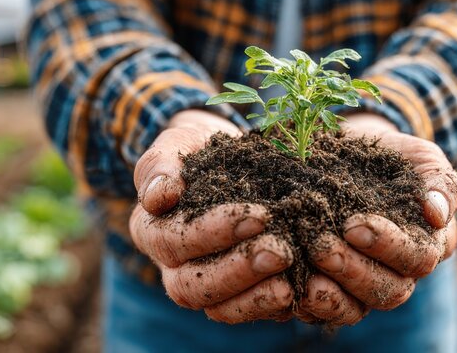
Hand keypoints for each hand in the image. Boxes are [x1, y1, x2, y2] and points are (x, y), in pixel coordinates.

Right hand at [129, 110, 294, 323]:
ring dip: (257, 296)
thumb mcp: (177, 145)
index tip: (258, 216)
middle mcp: (173, 267)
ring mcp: (205, 285)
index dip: (212, 233)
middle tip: (280, 253)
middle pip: (193, 286)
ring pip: (221, 308)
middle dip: (239, 270)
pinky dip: (277, 304)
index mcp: (151, 232)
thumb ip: (161, 166)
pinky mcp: (238, 294)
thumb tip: (160, 196)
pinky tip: (306, 291)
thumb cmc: (198, 150)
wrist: (228, 161)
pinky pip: (251, 311)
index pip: (173, 242)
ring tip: (293, 282)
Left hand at [298, 113, 456, 326]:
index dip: (387, 246)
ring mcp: (368, 284)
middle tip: (321, 247)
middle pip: (390, 290)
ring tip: (306, 273)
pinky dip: (311, 305)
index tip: (352, 225)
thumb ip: (440, 184)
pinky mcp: (336, 288)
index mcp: (428, 244)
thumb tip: (437, 214)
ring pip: (359, 307)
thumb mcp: (423, 160)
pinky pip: (328, 312)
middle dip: (354, 270)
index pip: (417, 258)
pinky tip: (293, 291)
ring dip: (332, 293)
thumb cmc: (394, 158)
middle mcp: (401, 272)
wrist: (355, 154)